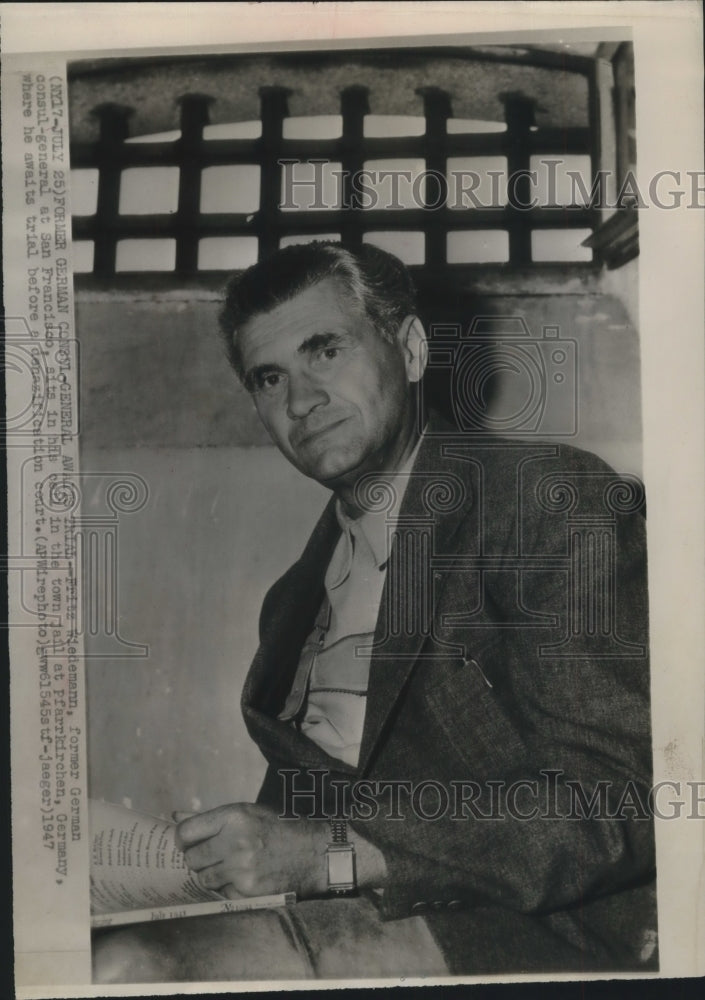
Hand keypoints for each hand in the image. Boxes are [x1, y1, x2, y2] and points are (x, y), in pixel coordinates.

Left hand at [175, 802, 329, 898]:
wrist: (312, 853)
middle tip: (213, 855)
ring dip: (211, 874)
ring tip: (230, 866)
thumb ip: (210, 818)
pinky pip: (221, 892)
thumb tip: (175, 815)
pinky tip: (244, 877)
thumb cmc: (277, 829)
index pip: (186, 831)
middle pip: (192, 857)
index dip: (183, 838)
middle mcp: (235, 841)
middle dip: (198, 858)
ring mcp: (241, 868)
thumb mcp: (247, 813)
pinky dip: (228, 887)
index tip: (188, 842)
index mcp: (234, 816)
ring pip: (203, 878)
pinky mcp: (248, 890)